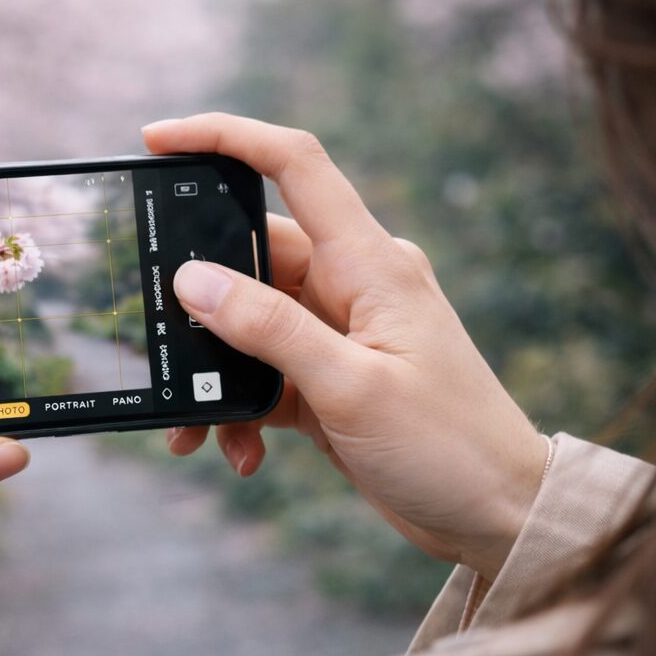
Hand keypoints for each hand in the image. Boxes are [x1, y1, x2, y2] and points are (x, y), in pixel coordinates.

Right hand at [143, 114, 548, 579]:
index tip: (159, 140)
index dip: (226, 137)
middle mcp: (352, 285)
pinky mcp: (327, 378)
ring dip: (214, 373)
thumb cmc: (450, 448)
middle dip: (196, 302)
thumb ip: (269, 330)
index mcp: (369, 264)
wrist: (500, 518)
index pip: (294, 166)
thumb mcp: (351, 388)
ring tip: (196, 428)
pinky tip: (239, 452)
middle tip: (155, 340)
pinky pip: (260, 373)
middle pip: (250, 257)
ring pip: (245, 324)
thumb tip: (193, 281)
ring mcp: (339, 332)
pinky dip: (238, 408)